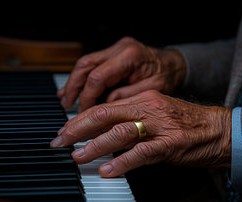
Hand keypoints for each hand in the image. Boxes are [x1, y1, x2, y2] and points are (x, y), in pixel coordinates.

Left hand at [50, 90, 231, 176]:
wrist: (220, 130)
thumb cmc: (188, 124)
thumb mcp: (157, 113)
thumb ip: (133, 119)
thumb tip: (104, 132)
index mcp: (143, 99)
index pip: (104, 106)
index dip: (81, 119)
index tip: (65, 131)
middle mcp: (149, 108)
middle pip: (105, 114)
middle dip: (78, 129)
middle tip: (61, 141)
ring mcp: (160, 126)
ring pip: (120, 132)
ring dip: (95, 146)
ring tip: (78, 157)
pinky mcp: (171, 144)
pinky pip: (141, 153)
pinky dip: (121, 163)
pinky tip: (107, 170)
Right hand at [58, 37, 186, 111]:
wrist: (175, 64)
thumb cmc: (167, 76)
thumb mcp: (152, 90)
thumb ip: (128, 96)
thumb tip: (106, 106)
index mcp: (130, 56)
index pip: (98, 77)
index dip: (88, 97)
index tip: (84, 113)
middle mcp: (120, 48)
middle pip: (86, 65)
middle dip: (73, 86)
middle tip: (66, 104)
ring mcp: (116, 48)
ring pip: (85, 63)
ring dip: (74, 82)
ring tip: (65, 99)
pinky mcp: (114, 53)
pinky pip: (93, 64)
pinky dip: (82, 78)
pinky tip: (74, 89)